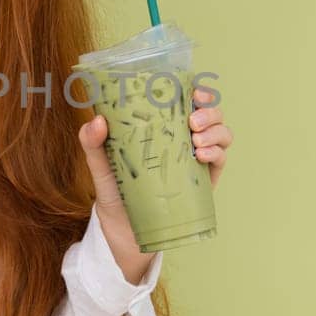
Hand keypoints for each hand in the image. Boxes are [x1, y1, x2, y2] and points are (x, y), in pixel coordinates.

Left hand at [76, 86, 232, 280]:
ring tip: (195, 140)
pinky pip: (220, 159)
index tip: (194, 90)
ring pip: (222, 133)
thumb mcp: (101, 162)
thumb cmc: (115, 186)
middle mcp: (185, 136)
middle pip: (211, 113)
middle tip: (191, 121)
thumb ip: (93, 142)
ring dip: (215, 131)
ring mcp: (198, 156)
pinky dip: (216, 152)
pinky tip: (200, 155)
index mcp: (165, 124)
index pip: (188, 98)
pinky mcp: (204, 179)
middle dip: (209, 111)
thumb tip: (97, 121)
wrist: (123, 225)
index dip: (198, 90)